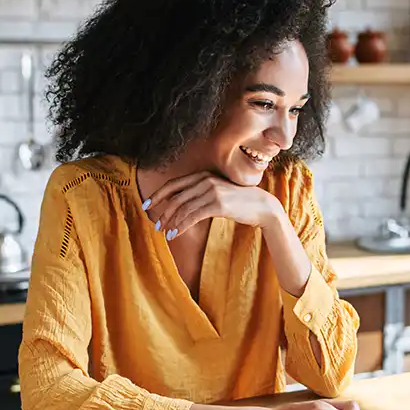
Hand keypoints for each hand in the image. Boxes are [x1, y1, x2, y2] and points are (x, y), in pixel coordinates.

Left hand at [145, 171, 281, 238]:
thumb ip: (200, 194)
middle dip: (163, 212)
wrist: (262, 206)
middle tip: (157, 225)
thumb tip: (180, 206)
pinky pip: (193, 216)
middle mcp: (206, 180)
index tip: (147, 204)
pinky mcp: (218, 204)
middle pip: (176, 197)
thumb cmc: (239, 202)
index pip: (174, 184)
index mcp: (203, 175)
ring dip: (171, 222)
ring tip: (166, 233)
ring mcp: (212, 191)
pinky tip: (176, 234)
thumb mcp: (218, 192)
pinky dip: (181, 226)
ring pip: (183, 208)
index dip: (158, 194)